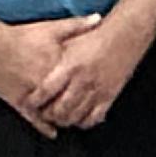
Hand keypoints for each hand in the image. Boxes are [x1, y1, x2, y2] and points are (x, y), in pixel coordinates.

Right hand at [0, 16, 89, 132]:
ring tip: (70, 118)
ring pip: (53, 113)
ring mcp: (33, 96)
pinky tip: (53, 133)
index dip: (90, 87)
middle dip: (78, 105)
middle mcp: (47, 84)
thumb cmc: (19, 36)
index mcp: (58, 66)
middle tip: (86, 108)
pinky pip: (34, 120)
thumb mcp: (50, 28)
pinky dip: (45, 128)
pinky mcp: (19, 103)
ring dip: (62, 117)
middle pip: (68, 101)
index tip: (97, 88)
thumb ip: (76, 25)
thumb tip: (98, 19)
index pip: (80, 82)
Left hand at [26, 9, 150, 132]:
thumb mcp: (70, 40)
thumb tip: (36, 66)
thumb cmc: (96, 36)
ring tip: (58, 118)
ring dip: (64, 121)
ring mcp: (97, 90)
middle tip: (44, 114)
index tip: (29, 103)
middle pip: (59, 109)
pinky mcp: (110, 95)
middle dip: (48, 115)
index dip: (35, 101)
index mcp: (70, 66)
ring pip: (76, 116)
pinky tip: (78, 118)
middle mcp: (83, 80)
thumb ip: (53, 56)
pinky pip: (94, 117)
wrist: (126, 34)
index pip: (46, 91)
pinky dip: (84, 122)